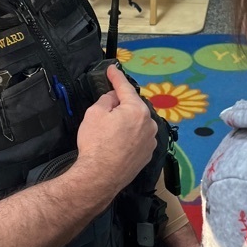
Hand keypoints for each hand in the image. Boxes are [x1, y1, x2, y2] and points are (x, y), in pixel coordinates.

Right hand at [76, 65, 157, 194]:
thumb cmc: (95, 143)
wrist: (100, 177)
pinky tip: (119, 142)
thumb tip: (114, 98)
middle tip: (107, 106)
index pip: (125, 88)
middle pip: (135, 106)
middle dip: (123, 103)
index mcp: (137, 110)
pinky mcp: (148, 155)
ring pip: (139, 123)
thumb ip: (107, 100)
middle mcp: (150, 124)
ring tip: (112, 129)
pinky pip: (140, 138)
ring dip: (129, 121)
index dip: (116, 77)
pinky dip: (132, 135)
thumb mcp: (94, 114)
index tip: (112, 69)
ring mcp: (151, 141)